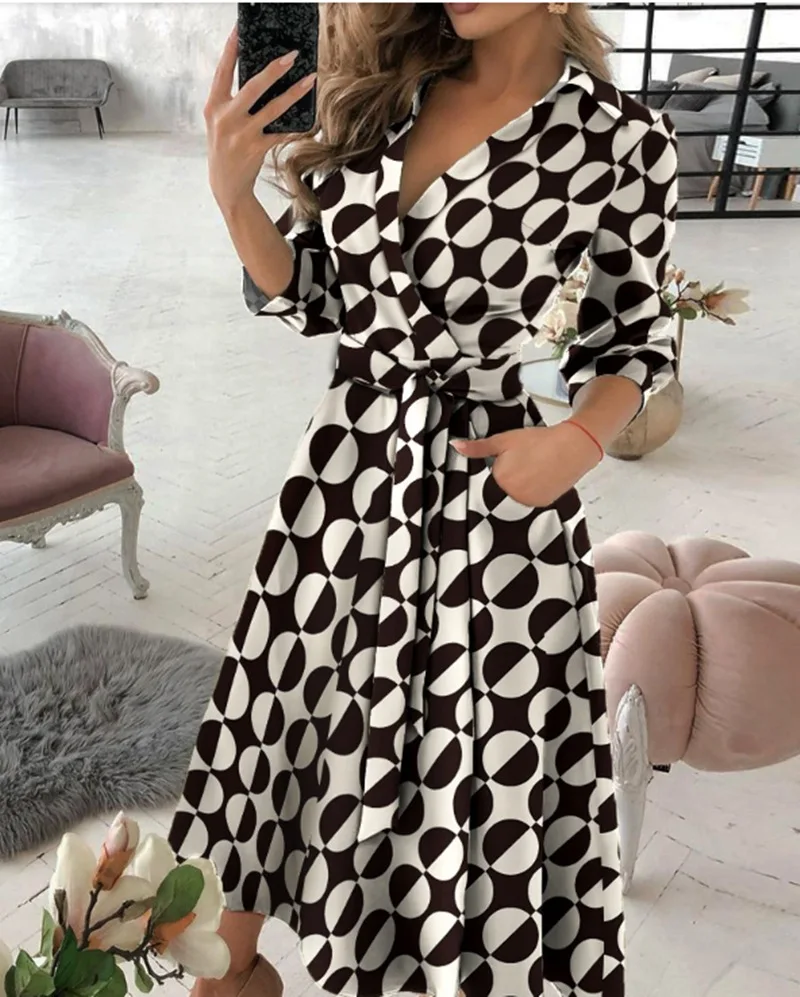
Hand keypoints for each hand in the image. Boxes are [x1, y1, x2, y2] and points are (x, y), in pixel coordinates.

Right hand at [204, 26, 316, 211]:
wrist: (226, 186)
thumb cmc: (225, 149)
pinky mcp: (256, 149)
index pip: (223, 70)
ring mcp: (241, 134)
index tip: (240, 28)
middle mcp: (225, 117)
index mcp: (213, 106)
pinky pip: (281, 132)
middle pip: (253, 86)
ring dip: (294, 93)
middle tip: (292, 56)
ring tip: (310, 79)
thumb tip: (260, 78)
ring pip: (272, 108)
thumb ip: (231, 101)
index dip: (232, 48)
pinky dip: (296, 124)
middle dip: (274, 69)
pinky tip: (308, 116)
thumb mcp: (219, 122)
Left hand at [451, 422, 600, 507]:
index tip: (503, 464)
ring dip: (516, 489)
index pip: (485, 482)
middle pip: (498, 492)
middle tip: (520, 465)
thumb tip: (455, 446)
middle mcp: (513, 496)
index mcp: (500, 479)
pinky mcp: (541, 505)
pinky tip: (537, 479)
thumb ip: (478, 447)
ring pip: (512, 499)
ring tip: (529, 471)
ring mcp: (528, 503)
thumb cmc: (539, 441)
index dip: (493, 471)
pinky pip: (527, 502)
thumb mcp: (504, 440)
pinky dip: (529, 494)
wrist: (573, 446)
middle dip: (504, 481)